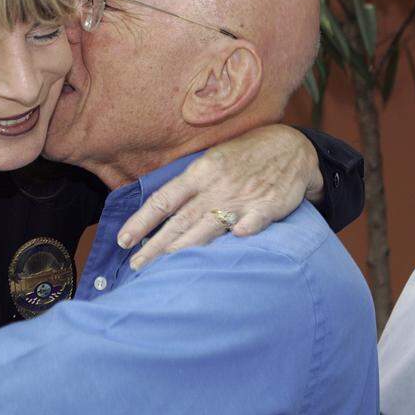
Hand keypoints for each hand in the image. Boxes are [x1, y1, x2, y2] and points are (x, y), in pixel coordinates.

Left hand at [119, 124, 323, 269]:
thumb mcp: (211, 161)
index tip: (123, 240)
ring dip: (186, 247)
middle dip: (156, 245)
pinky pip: (255, 220)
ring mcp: (242, 197)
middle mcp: (216, 186)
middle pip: (181, 220)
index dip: (141, 221)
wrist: (292, 147)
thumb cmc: (244, 157)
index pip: (163, 200)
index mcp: (199, 173)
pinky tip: (236, 239)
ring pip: (210, 225)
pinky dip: (246, 229)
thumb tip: (158, 210)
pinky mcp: (268, 206)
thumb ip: (188, 186)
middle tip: (136, 266)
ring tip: (164, 268)